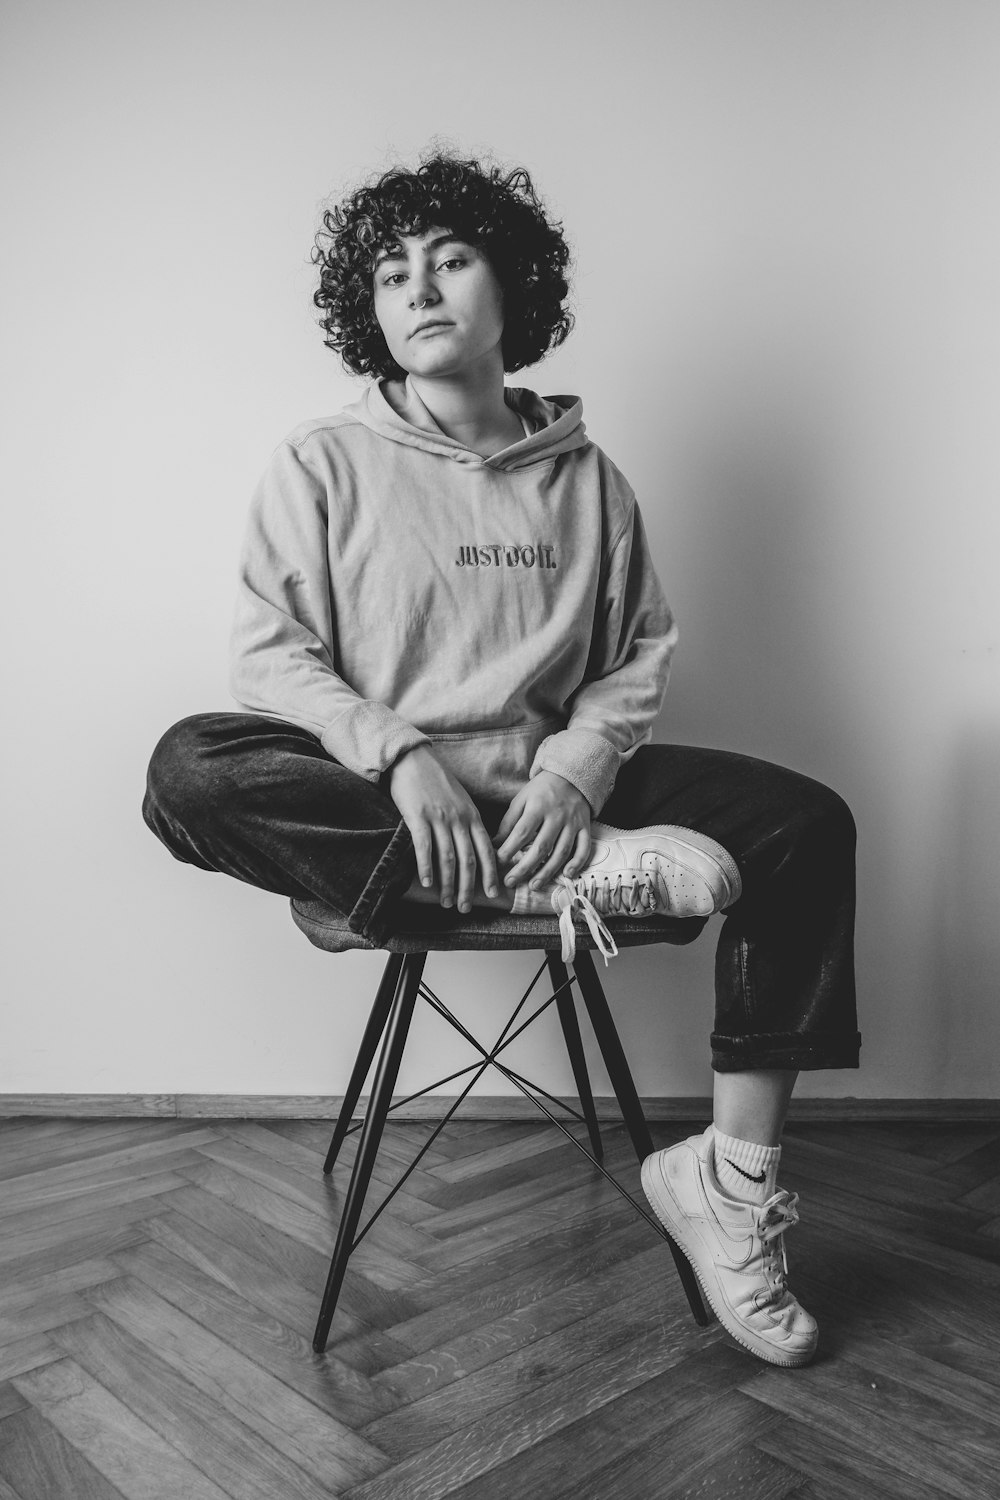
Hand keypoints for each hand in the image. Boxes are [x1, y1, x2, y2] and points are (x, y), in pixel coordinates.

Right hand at [388, 745, 498, 912]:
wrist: (413, 759)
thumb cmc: (436, 781)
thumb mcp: (461, 800)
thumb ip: (468, 822)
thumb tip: (473, 846)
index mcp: (472, 816)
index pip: (487, 850)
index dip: (491, 875)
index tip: (493, 894)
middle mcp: (459, 819)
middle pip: (469, 860)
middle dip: (468, 888)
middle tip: (464, 907)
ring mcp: (439, 818)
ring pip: (448, 858)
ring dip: (447, 884)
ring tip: (444, 901)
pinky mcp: (418, 817)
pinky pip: (425, 847)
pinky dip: (426, 868)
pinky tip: (427, 883)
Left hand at [495, 772, 591, 890]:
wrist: (571, 776)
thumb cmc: (541, 791)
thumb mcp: (521, 800)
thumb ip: (508, 823)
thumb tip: (492, 845)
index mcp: (538, 806)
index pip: (522, 831)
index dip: (509, 849)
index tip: (497, 862)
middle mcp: (557, 815)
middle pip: (541, 846)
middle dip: (525, 867)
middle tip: (511, 882)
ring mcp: (573, 823)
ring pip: (562, 851)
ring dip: (548, 871)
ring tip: (534, 885)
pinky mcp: (586, 827)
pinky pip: (584, 848)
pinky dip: (577, 863)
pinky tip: (567, 875)